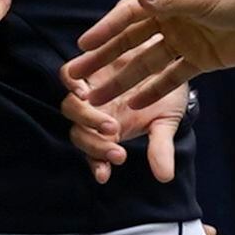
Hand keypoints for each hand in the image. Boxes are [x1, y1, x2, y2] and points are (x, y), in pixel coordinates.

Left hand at [59, 47, 188, 183]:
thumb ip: (160, 147)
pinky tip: (84, 90)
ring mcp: (88, 90)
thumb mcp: (166, 122)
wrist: (166, 56)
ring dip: (85, 117)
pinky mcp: (86, 66)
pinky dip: (71, 82)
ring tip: (108, 123)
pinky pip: (69, 75)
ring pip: (70, 107)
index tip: (104, 176)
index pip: (95, 154)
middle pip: (79, 134)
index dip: (96, 164)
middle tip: (117, 145)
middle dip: (94, 144)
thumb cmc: (164, 93)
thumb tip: (164, 178)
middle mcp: (95, 113)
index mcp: (112, 131)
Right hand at [62, 0, 234, 111]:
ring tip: (100, 98)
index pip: (129, 14)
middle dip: (104, 59)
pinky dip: (155, 90)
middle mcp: (170, 17)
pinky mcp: (199, 60)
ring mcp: (183, 40)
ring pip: (147, 63)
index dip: (105, 29)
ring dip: (124, 80)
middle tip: (77, 76)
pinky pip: (172, 77)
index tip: (82, 45)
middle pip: (130, 42)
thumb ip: (167, 1)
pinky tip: (137, 105)